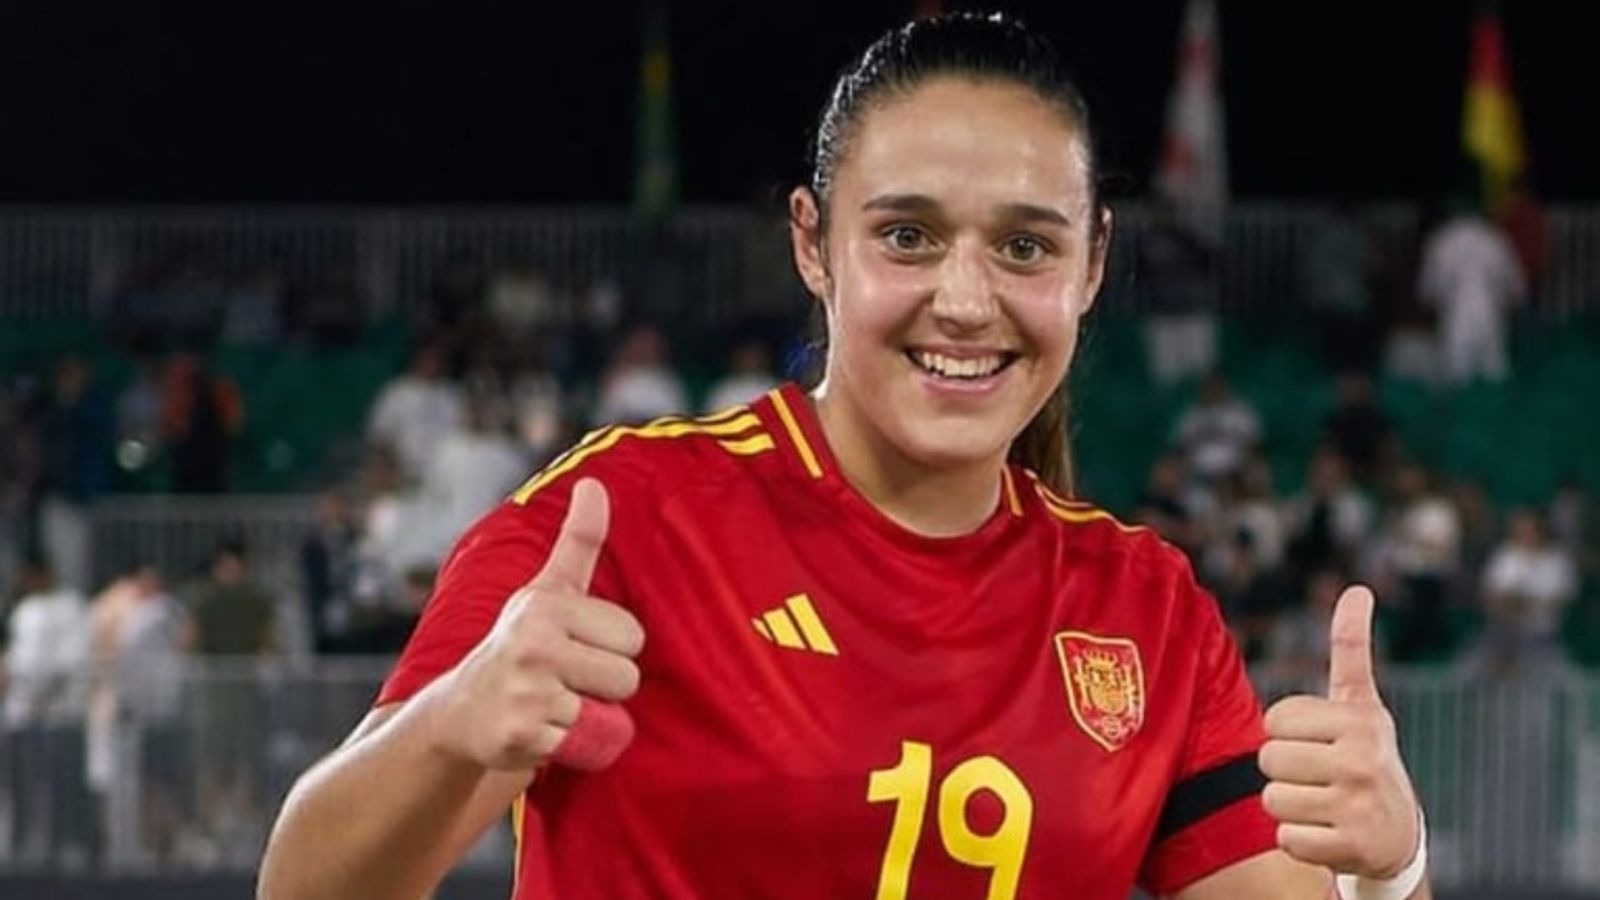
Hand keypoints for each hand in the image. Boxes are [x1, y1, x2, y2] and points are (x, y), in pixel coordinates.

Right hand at [435, 478, 645, 770]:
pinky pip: (585, 746)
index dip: (613, 648)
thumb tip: (593, 481)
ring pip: (609, 715)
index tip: (576, 647)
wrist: (461, 712)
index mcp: (547, 605)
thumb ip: (578, 540)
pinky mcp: (523, 735)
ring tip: (553, 704)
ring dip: (588, 718)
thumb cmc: (520, 643)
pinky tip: (539, 731)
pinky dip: (570, 746)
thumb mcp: (548, 590)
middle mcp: (534, 643)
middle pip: (627, 677)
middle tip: (564, 681)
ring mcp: (526, 691)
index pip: (633, 636)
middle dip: (604, 687)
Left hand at [1258, 586, 1421, 878]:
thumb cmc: (1364, 756)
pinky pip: (1286, 839)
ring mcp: (1359, 806)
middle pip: (1268, 759)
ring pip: (1272, 800)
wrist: (1398, 834)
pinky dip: (1299, 840)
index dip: (1286, 733)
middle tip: (1318, 776)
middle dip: (1283, 770)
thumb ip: (1351, 648)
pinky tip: (1328, 832)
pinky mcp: (1352, 847)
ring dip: (1289, 806)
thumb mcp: (1361, 703)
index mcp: (1361, 720)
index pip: (1275, 720)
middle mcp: (1364, 760)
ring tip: (1323, 803)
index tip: (1318, 741)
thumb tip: (1357, 590)